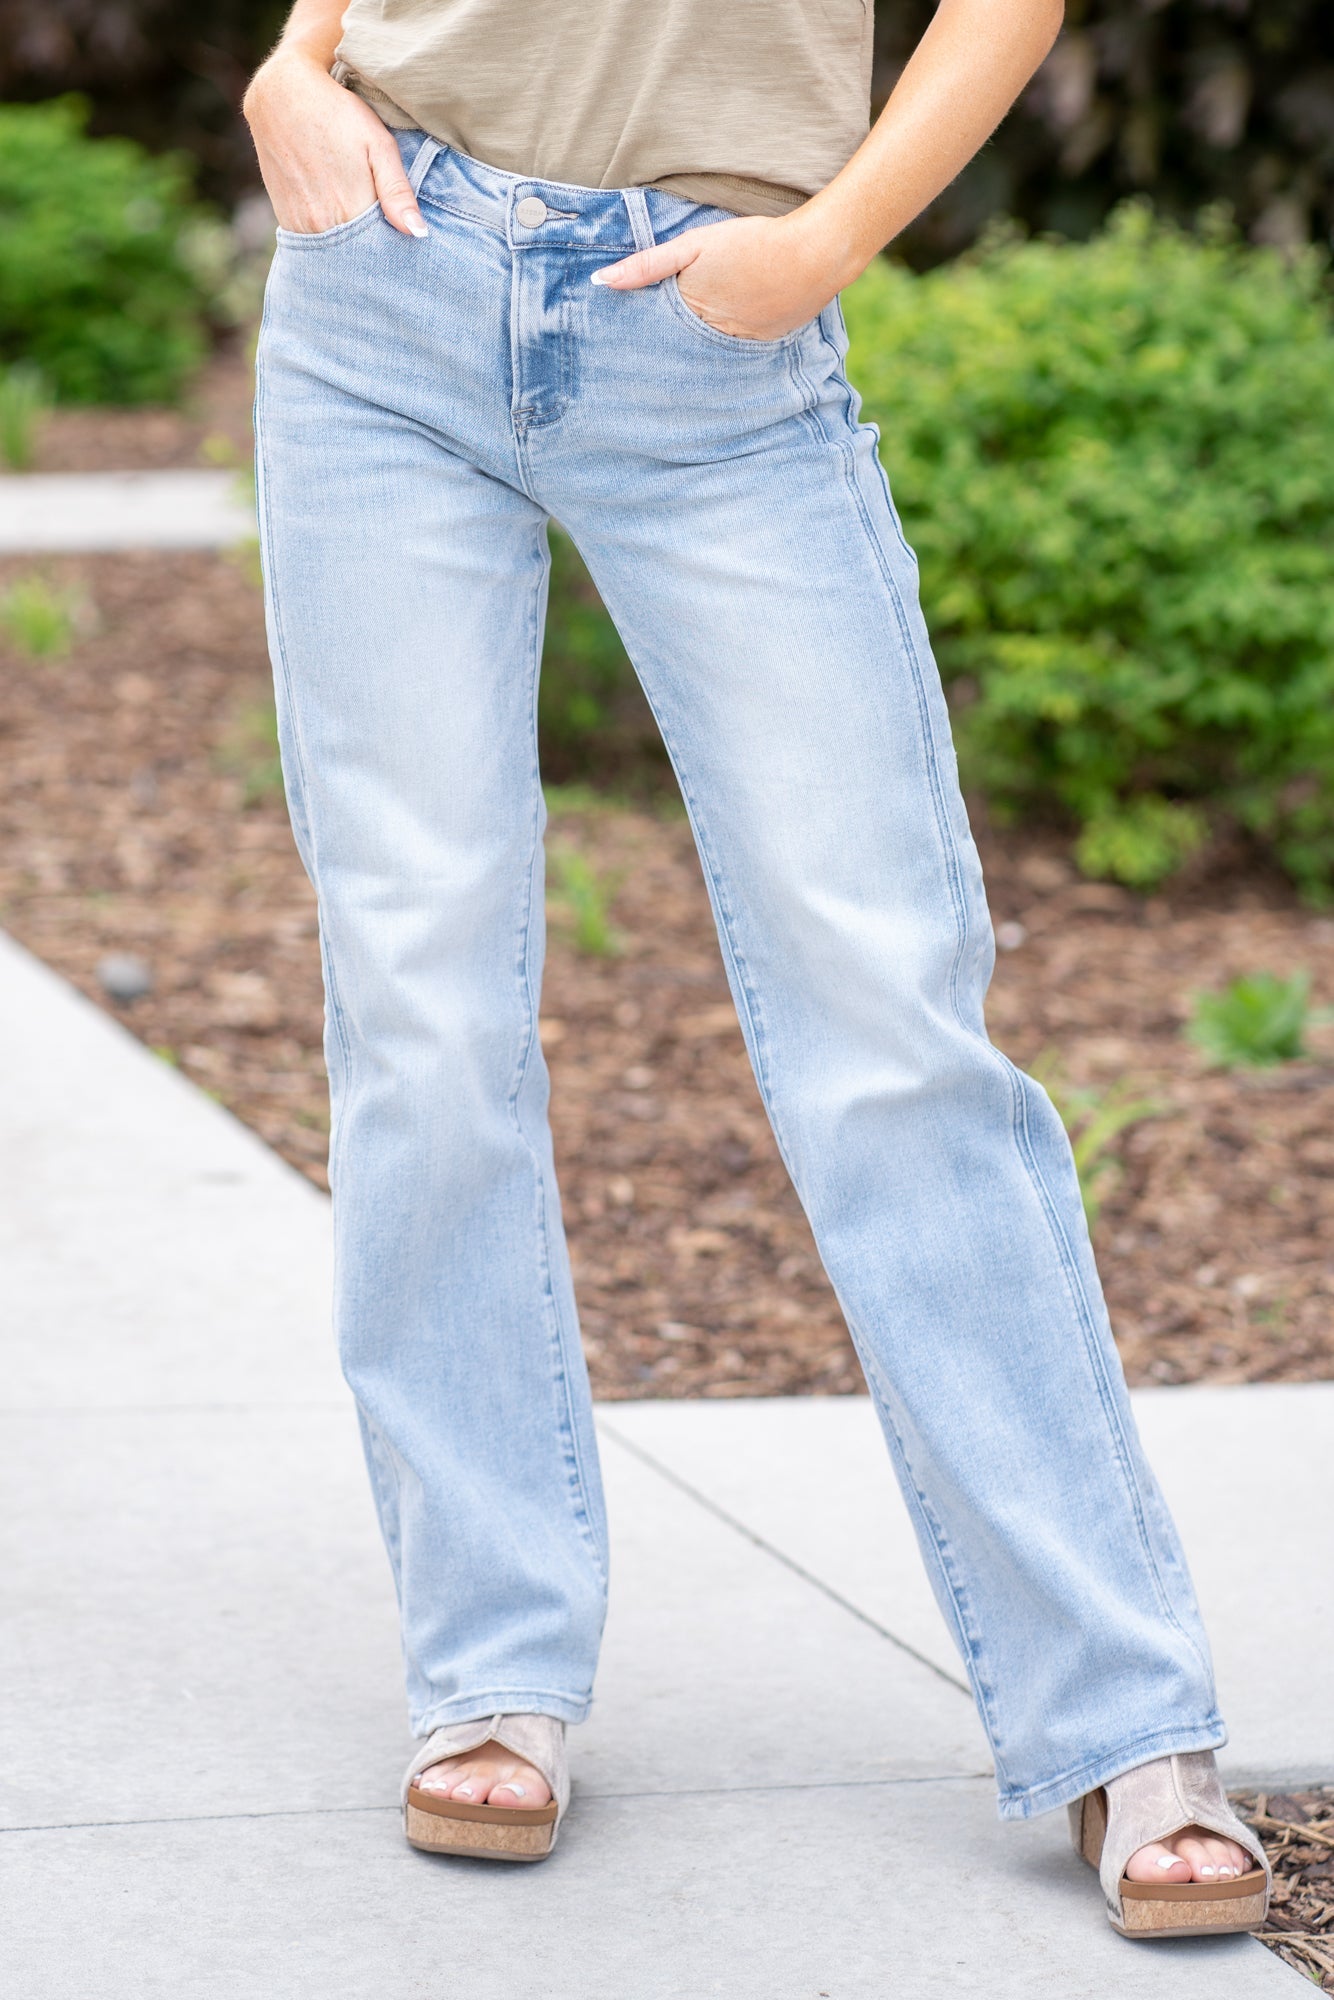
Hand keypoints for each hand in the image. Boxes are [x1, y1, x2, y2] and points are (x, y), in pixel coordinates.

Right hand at [243, 51, 427, 238]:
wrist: (281, 94)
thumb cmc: (337, 114)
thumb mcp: (378, 145)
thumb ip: (398, 191)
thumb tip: (418, 234)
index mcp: (352, 210)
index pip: (379, 252)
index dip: (392, 249)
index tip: (400, 241)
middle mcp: (323, 225)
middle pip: (356, 257)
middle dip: (371, 252)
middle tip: (381, 232)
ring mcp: (301, 225)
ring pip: (333, 253)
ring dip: (348, 247)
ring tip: (357, 221)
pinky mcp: (285, 219)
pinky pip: (312, 243)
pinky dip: (328, 238)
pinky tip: (336, 219)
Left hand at [591, 212, 853, 341]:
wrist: (815, 255)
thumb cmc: (753, 242)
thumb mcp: (694, 245)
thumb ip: (648, 265)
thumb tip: (601, 282)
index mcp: (690, 312)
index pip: (654, 333)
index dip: (639, 336)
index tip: (618, 345)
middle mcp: (711, 338)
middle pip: (678, 349)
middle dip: (663, 352)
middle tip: (639, 365)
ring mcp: (739, 346)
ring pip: (705, 355)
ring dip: (694, 354)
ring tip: (680, 355)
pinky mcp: (762, 346)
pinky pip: (733, 354)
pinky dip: (723, 349)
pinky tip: (719, 343)